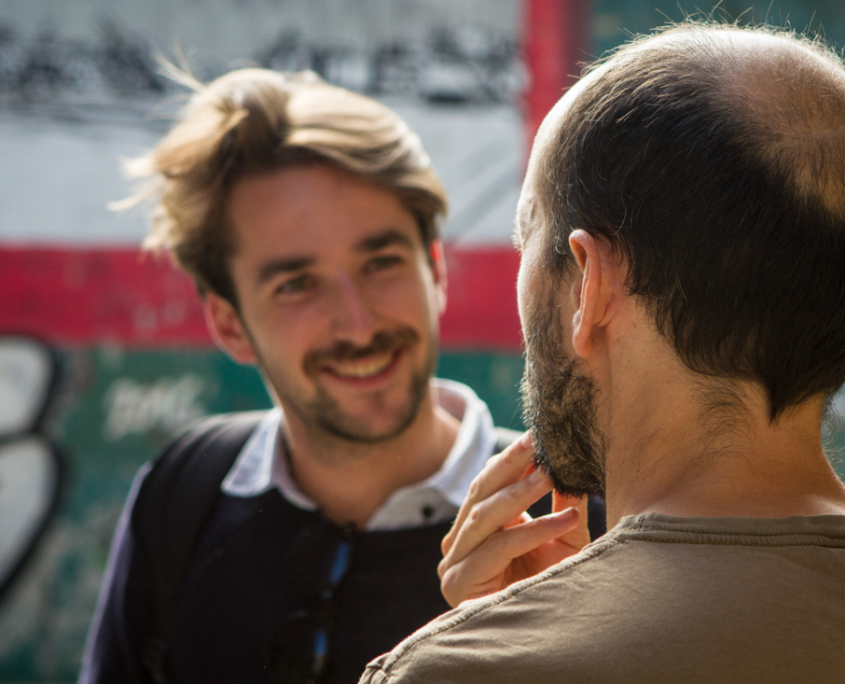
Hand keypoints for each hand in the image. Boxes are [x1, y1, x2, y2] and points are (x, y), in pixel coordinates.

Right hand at [438, 433, 590, 607]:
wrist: (549, 639)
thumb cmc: (552, 587)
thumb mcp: (561, 534)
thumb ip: (559, 501)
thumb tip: (569, 460)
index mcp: (473, 528)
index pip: (485, 484)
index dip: (510, 460)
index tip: (536, 436)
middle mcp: (457, 543)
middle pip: (480, 494)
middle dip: (511, 467)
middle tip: (539, 446)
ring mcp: (453, 563)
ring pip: (486, 516)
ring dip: (521, 494)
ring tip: (552, 476)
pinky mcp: (459, 583)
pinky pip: (498, 547)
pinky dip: (532, 531)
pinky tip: (564, 520)